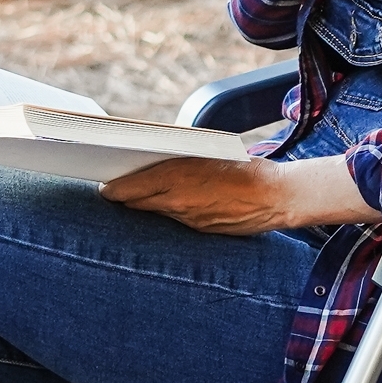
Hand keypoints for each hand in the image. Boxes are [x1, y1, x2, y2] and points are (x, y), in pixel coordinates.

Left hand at [102, 154, 379, 235]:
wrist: (278, 196)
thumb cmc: (244, 166)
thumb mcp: (206, 152)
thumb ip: (176, 160)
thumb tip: (149, 162)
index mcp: (175, 177)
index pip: (127, 188)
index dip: (112, 188)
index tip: (103, 185)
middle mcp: (178, 203)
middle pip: (136, 203)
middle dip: (125, 196)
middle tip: (114, 189)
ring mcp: (189, 220)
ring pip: (156, 212)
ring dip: (148, 203)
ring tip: (141, 194)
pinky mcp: (202, 230)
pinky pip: (176, 220)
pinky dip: (171, 211)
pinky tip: (174, 203)